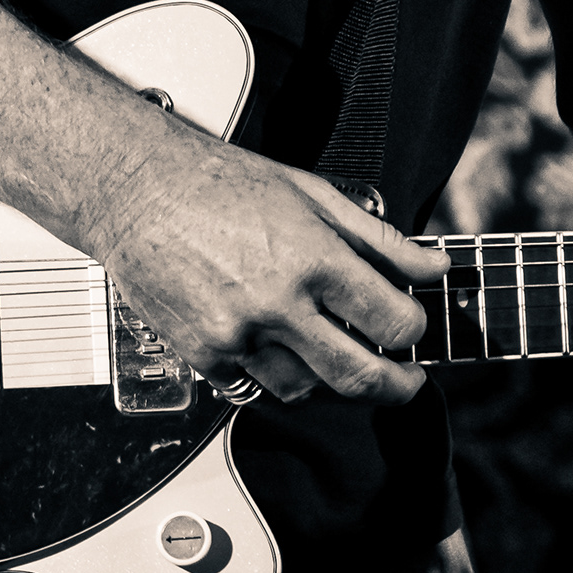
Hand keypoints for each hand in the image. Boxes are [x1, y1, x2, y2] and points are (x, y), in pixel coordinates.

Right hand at [91, 132, 441, 405]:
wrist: (138, 192)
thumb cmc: (224, 184)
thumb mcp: (315, 195)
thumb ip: (380, 240)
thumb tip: (434, 266)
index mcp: (314, 259)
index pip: (393, 322)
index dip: (415, 330)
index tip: (412, 326)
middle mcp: (277, 304)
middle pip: (358, 376)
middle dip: (396, 387)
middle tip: (405, 380)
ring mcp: (236, 336)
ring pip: (305, 389)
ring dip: (327, 376)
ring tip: (329, 348)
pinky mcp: (202, 355)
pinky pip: (253, 388)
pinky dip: (272, 373)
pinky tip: (276, 344)